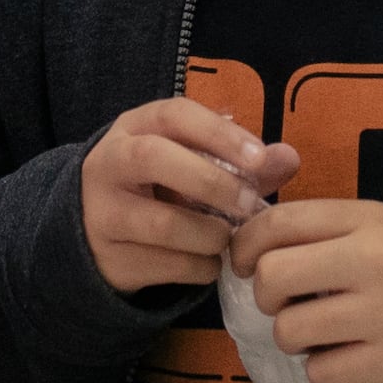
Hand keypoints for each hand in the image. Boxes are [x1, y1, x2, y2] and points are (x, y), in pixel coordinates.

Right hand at [81, 99, 295, 298]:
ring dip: (212, 235)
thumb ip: (241, 160)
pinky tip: (207, 261)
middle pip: (154, 158)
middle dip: (212, 181)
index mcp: (133, 128)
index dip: (219, 134)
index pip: (173, 114)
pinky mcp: (110, 258)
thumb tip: (288, 159)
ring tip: (226, 237)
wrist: (94, 232)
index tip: (259, 159)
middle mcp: (108, 164)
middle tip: (249, 204)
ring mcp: (102, 213)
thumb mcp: (188, 161)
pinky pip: (170, 266)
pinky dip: (203, 267)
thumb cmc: (157, 185)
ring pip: (165, 224)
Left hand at [232, 196, 382, 382]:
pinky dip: (326, 367)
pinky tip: (351, 354)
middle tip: (288, 301)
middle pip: (270, 278)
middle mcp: (370, 263)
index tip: (241, 262)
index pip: (277, 224)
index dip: (243, 245)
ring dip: (296, 334)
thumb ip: (328, 228)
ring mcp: (379, 316)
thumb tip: (252, 239)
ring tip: (326, 330)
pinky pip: (319, 371)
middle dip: (267, 295)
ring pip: (288, 330)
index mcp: (367, 220)